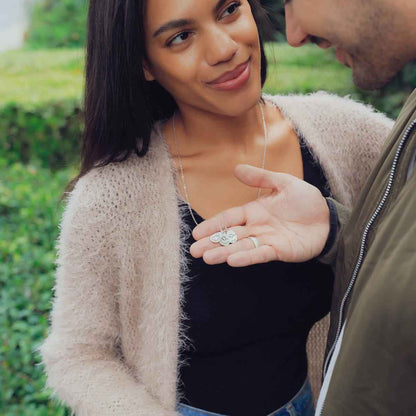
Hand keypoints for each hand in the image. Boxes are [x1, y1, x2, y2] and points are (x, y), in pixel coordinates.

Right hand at [190, 164, 329, 266]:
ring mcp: (267, 240)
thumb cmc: (307, 201)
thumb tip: (236, 169)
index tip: (196, 233)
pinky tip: (231, 260)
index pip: (228, 218)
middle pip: (230, 235)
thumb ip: (261, 178)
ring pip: (241, 246)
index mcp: (255, 211)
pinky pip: (259, 253)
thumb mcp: (283, 183)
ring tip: (207, 258)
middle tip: (193, 251)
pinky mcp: (279, 251)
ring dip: (223, 252)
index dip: (213, 225)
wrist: (329, 218)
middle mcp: (257, 227)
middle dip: (212, 243)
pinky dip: (246, 256)